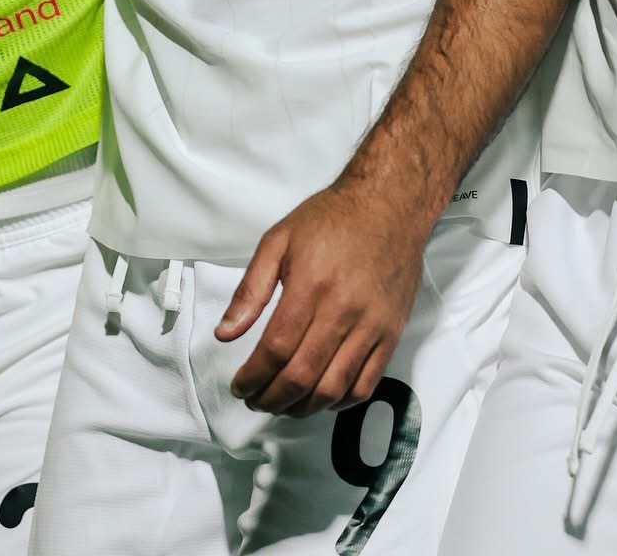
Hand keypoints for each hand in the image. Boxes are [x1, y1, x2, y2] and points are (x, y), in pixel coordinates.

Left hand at [214, 181, 426, 416]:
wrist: (388, 207)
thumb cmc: (330, 219)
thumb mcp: (278, 240)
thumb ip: (250, 289)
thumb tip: (226, 333)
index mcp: (310, 285)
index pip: (276, 348)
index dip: (254, 376)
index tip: (239, 385)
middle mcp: (343, 310)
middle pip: (303, 375)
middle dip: (273, 398)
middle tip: (256, 400)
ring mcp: (371, 326)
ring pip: (334, 388)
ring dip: (303, 408)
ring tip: (283, 405)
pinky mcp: (390, 333)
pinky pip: (366, 383)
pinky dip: (341, 402)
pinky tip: (321, 398)